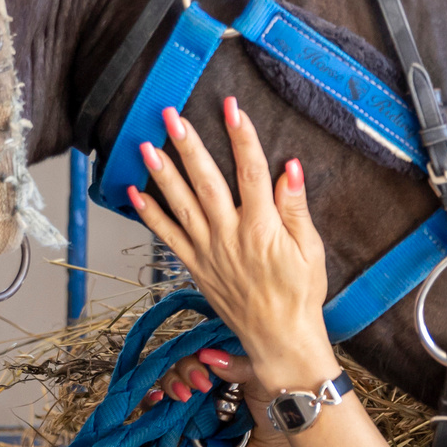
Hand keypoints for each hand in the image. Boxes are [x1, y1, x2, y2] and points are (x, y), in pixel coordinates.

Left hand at [126, 100, 336, 387]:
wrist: (280, 338)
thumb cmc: (300, 294)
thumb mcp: (310, 250)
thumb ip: (296, 208)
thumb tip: (290, 168)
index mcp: (263, 228)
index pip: (251, 173)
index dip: (242, 137)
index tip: (232, 108)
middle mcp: (231, 236)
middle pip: (206, 182)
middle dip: (189, 145)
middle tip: (172, 115)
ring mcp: (209, 251)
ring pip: (181, 205)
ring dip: (162, 173)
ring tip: (146, 145)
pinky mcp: (196, 267)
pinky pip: (168, 237)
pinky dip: (150, 214)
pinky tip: (135, 192)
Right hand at [137, 345, 308, 446]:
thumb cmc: (283, 417)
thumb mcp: (267, 382)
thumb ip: (240, 365)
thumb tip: (208, 355)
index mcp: (230, 366)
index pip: (203, 348)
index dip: (198, 351)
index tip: (206, 363)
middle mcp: (210, 382)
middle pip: (182, 363)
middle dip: (185, 369)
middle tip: (201, 386)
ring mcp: (197, 405)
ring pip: (169, 384)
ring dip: (169, 384)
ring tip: (183, 396)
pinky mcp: (187, 429)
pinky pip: (161, 413)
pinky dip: (151, 403)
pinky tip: (156, 400)